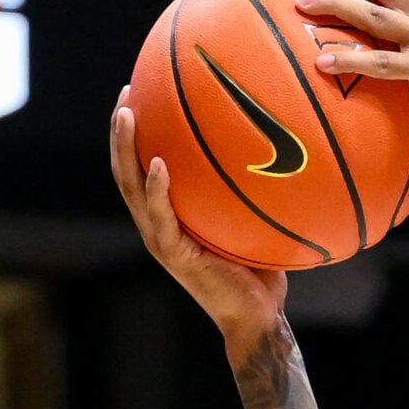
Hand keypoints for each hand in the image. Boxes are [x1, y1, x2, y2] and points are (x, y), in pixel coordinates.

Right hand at [109, 88, 285, 360]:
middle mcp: (158, 223)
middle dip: (122, 130)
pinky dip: (157, 190)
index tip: (140, 92)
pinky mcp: (174, 254)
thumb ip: (252, 192)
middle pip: (127, 169)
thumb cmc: (261, 270)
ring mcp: (161, 239)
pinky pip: (161, 216)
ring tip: (127, 115)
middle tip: (127, 91)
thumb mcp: (254, 222)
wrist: (257, 316)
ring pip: (132, 187)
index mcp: (170, 215)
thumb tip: (285, 148)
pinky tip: (159, 164)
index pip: (144, 166)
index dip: (137, 133)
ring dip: (127, 149)